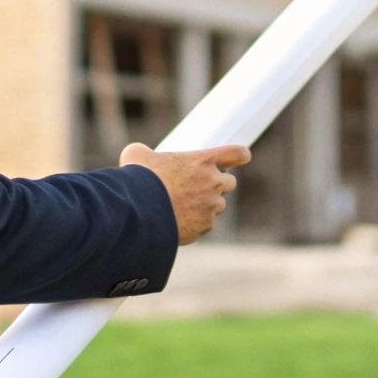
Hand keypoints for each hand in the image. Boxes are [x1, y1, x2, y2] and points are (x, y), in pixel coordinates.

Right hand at [119, 143, 250, 244]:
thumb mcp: (136, 155)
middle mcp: (213, 182)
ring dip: (207, 205)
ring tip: (183, 206)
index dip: (240, 155)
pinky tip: (177, 221)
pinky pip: (205, 224)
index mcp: (203, 160)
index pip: (236, 153)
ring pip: (217, 205)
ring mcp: (211, 206)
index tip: (242, 157)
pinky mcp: (204, 227)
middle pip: (230, 182)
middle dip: (218, 184)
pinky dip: (195, 223)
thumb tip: (138, 152)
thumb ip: (144, 151)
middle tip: (199, 186)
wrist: (138, 214)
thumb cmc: (139, 181)